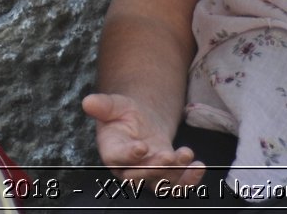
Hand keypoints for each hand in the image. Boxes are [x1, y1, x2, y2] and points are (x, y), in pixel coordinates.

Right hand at [81, 92, 205, 187]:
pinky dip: (189, 180)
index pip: (118, 158)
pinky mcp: (165, 174)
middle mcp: (128, 168)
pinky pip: (176, 185)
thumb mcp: (114, 105)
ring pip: (159, 183)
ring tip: (186, 154)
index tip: (142, 147)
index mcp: (112, 151)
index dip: (129, 156)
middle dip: (154, 168)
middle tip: (168, 156)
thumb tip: (87, 101)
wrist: (140, 121)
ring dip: (174, 173)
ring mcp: (148, 174)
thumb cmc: (123, 114)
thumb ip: (103, 105)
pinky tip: (198, 167)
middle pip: (139, 176)